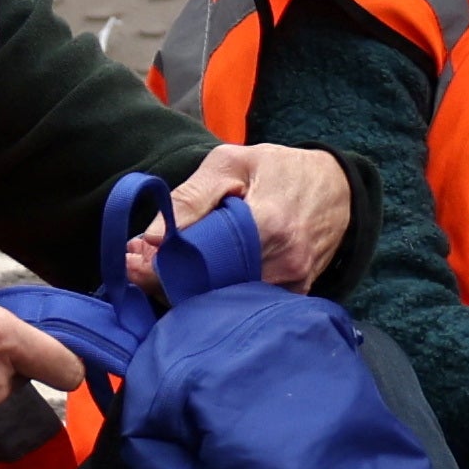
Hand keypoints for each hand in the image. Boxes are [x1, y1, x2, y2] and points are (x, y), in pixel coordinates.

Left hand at [145, 140, 357, 295]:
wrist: (337, 187)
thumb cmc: (279, 169)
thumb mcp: (231, 163)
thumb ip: (190, 198)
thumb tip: (148, 237)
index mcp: (268, 225)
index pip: (202, 261)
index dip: (161, 264)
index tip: (131, 258)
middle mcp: (284, 263)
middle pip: (211, 290)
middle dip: (166, 281)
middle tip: (133, 266)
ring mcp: (293, 285)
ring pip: (225, 302)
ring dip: (187, 291)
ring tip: (156, 270)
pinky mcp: (295, 296)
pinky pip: (245, 305)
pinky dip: (215, 296)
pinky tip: (192, 280)